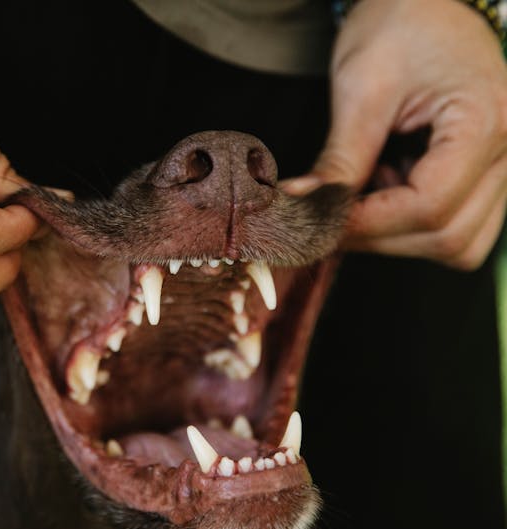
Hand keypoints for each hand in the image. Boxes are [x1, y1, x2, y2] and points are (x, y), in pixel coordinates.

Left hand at [285, 0, 506, 269]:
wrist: (427, 1)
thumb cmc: (399, 25)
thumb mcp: (361, 88)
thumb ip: (340, 159)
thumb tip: (303, 209)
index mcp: (487, 120)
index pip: (430, 205)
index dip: (368, 224)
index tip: (319, 222)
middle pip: (450, 235)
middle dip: (380, 237)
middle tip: (328, 220)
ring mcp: (506, 165)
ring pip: (459, 242)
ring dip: (398, 236)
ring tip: (361, 197)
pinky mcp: (489, 174)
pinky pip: (459, 225)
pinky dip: (413, 225)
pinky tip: (384, 191)